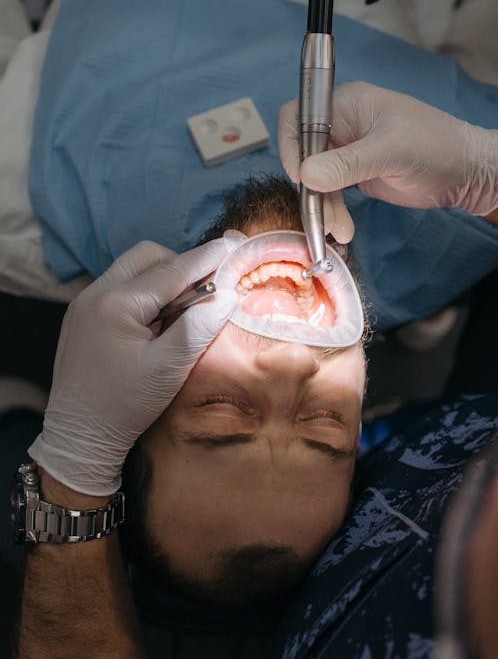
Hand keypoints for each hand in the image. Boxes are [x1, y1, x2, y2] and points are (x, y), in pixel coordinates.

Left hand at [29, 238, 237, 495]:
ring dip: (162, 279)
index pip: (172, 270)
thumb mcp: (168, 369)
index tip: (234, 244)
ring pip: (133, 269)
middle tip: (206, 291)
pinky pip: (120, 287)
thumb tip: (228, 294)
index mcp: (116, 303)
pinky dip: (145, 294)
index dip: (207, 257)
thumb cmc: (124, 406)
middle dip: (181, 265)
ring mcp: (85, 303)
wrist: (78, 437)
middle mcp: (95, 293)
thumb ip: (197, 327)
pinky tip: (158, 322)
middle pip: (147, 257)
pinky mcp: (83, 316)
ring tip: (182, 311)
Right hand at [279, 81, 497, 240]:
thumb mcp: (391, 151)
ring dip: (322, 206)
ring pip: (314, 179)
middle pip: (302, 153)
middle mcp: (341, 125)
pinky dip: (332, 212)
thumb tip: (305, 176)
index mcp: (346, 104)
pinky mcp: (352, 174)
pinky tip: (343, 229)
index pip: (298, 117)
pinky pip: (329, 193)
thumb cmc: (436, 146)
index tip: (302, 177)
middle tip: (322, 215)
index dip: (292, 146)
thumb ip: (347, 163)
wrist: (465, 172)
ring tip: (340, 230)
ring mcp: (346, 151)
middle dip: (309, 187)